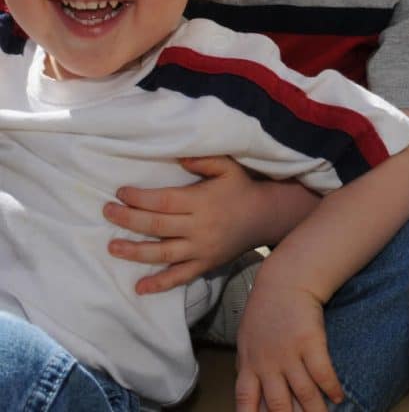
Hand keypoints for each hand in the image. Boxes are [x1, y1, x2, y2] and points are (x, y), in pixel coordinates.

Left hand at [103, 156, 262, 293]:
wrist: (264, 216)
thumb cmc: (241, 187)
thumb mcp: (226, 166)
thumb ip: (202, 160)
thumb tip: (176, 158)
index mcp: (201, 202)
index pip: (163, 201)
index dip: (139, 198)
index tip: (120, 192)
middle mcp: (199, 227)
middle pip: (157, 226)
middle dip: (128, 220)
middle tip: (107, 212)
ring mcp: (201, 249)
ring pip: (162, 254)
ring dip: (135, 252)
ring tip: (112, 246)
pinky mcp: (205, 265)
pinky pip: (179, 278)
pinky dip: (159, 285)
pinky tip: (139, 288)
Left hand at [235, 278, 343, 411]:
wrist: (285, 280)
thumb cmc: (265, 311)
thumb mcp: (247, 340)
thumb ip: (248, 368)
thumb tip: (250, 398)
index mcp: (249, 364)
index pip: (245, 402)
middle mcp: (268, 363)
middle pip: (278, 406)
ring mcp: (289, 353)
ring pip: (304, 395)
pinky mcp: (310, 341)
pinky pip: (323, 373)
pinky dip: (332, 388)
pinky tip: (337, 397)